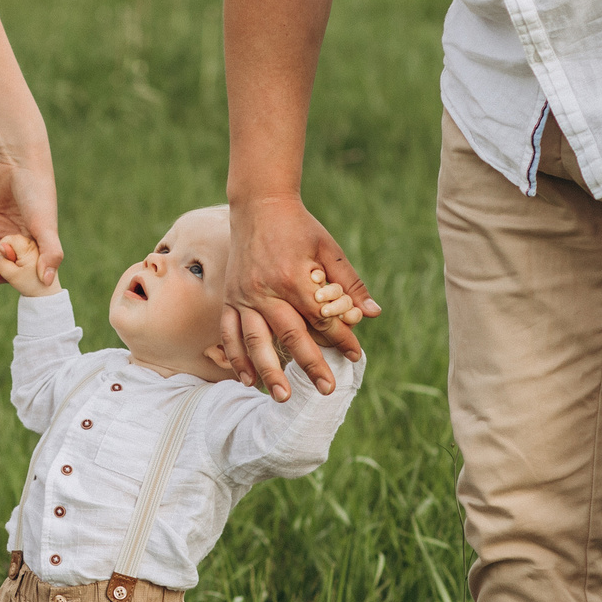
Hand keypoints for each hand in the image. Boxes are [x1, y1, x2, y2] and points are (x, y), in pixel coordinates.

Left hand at [0, 150, 60, 286]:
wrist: (20, 161)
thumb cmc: (38, 192)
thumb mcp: (46, 225)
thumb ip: (51, 253)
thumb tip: (47, 281)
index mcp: (41, 245)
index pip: (24, 271)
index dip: (8, 278)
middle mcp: (26, 239)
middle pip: (6, 264)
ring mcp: (10, 228)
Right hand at [218, 193, 378, 400]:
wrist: (259, 204)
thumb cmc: (298, 226)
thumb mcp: (329, 248)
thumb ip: (350, 282)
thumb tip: (373, 313)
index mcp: (293, 276)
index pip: (321, 317)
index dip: (341, 338)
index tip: (356, 355)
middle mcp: (265, 290)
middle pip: (291, 335)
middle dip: (311, 365)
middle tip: (327, 390)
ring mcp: (243, 296)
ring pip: (256, 341)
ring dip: (269, 371)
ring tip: (282, 397)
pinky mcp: (229, 298)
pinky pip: (230, 333)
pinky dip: (237, 357)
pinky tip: (247, 380)